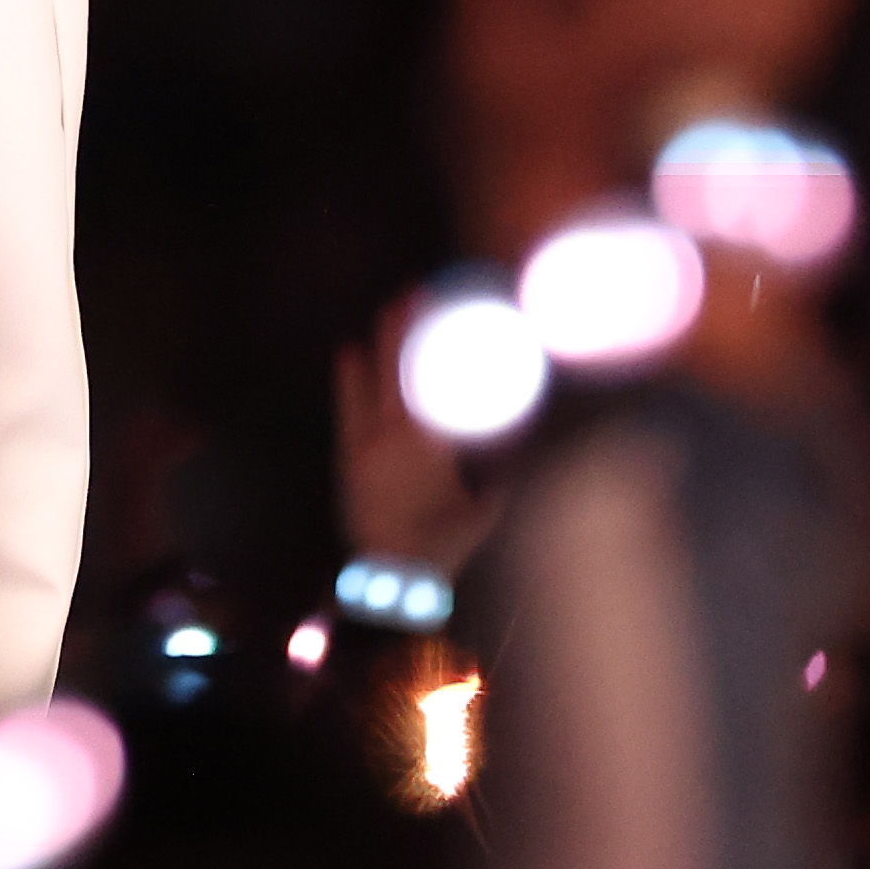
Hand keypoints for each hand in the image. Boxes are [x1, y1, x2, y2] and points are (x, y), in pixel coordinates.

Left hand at [334, 304, 503, 571]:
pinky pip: (346, 403)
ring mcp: (366, 441)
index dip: (437, 341)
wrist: (389, 579)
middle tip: (414, 289)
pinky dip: (349, 375)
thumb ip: (503, 470)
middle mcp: (396, 433)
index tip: (445, 309)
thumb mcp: (486, 507)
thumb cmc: (444, 544)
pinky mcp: (347, 454)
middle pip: (400, 364)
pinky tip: (349, 349)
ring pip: (372, 377)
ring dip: (380, 340)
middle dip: (405, 323)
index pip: (434, 378)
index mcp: (432, 443)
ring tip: (389, 309)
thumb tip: (523, 435)